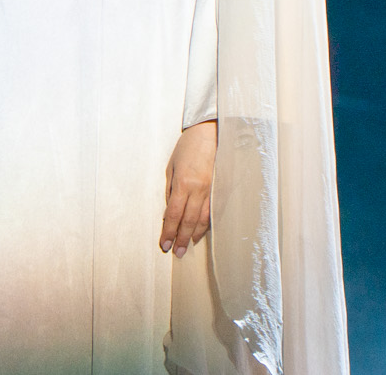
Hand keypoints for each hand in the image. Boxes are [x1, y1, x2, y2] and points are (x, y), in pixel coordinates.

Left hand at [161, 119, 215, 257]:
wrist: (212, 132)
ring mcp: (213, 190)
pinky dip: (207, 224)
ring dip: (195, 235)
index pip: (174, 214)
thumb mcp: (171, 166)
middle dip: (182, 239)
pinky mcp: (221, 189)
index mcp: (184, 183)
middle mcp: (199, 189)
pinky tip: (201, 231)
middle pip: (189, 221)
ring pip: (204, 219)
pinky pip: (213, 211)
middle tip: (176, 253)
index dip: (169, 232)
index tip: (164, 245)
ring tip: (188, 246)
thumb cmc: (188, 147)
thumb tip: (170, 211)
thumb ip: (170, 190)